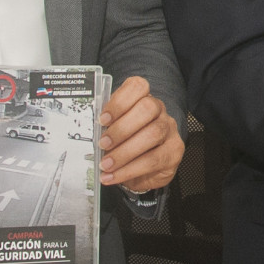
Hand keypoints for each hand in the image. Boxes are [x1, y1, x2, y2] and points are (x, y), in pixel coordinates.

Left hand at [98, 76, 182, 192]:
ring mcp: (170, 130)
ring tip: (106, 164)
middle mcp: (159, 110)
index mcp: (142, 98)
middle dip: (121, 128)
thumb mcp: (113, 132)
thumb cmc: (125, 145)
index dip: (119, 101)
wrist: (143, 171)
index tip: (102, 119)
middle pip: (147, 108)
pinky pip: (153, 160)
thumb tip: (89, 132)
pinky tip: (113, 176)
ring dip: (124, 152)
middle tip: (103, 144)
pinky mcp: (174, 152)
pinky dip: (129, 170)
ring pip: (152, 134)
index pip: (138, 87)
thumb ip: (105, 127)